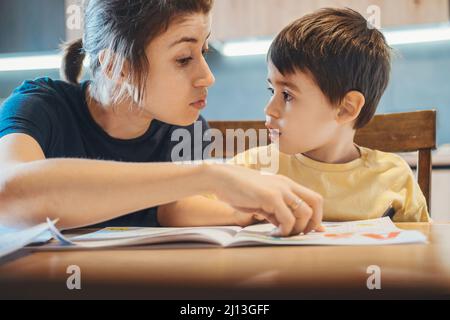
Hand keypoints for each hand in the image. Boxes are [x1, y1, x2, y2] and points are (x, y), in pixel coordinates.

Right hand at [208, 164, 324, 236]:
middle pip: (316, 202)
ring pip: (305, 212)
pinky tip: (275, 233)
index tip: (310, 230)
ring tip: (284, 234)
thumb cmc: (239, 191)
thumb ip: (278, 212)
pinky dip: (285, 230)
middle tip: (300, 234)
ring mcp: (280, 189)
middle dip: (313, 222)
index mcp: (287, 184)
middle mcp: (287, 185)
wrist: (221, 178)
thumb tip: (291, 227)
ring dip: (298, 228)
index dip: (317, 216)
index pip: (314, 198)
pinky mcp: (270, 196)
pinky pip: (288, 218)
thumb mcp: (262, 201)